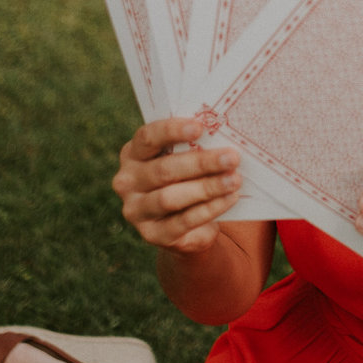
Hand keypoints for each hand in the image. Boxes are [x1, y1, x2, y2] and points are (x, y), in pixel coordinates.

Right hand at [112, 118, 242, 254]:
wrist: (184, 223)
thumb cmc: (187, 177)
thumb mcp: (184, 158)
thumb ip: (195, 146)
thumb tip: (225, 134)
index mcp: (133, 153)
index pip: (147, 138)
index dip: (172, 131)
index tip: (200, 128)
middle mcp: (128, 181)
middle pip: (164, 170)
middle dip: (201, 163)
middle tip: (232, 157)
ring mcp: (136, 210)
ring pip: (170, 197)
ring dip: (207, 187)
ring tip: (234, 180)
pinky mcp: (151, 234)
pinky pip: (182, 221)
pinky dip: (209, 209)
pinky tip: (230, 198)